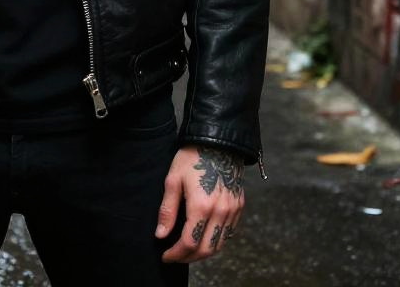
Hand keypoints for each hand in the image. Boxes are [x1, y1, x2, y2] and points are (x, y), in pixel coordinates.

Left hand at [155, 144, 243, 262]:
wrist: (217, 142)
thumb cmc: (191, 158)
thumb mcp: (173, 180)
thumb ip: (167, 210)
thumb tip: (160, 235)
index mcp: (201, 206)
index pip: (189, 243)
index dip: (176, 254)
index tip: (165, 255)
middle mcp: (220, 212)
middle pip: (206, 249)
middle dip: (188, 258)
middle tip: (174, 256)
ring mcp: (232, 210)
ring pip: (219, 245)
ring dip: (203, 253)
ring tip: (187, 250)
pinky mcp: (239, 207)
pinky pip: (228, 233)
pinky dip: (215, 241)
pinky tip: (203, 237)